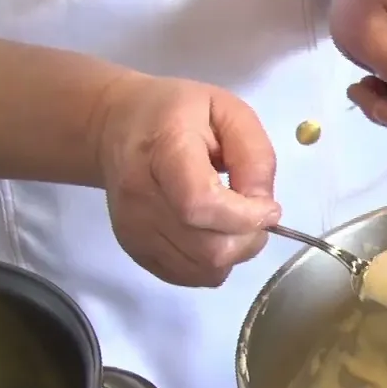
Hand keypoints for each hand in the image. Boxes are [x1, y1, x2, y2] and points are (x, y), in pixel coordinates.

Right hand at [93, 75, 280, 286]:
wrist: (117, 127)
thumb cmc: (177, 113)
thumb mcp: (228, 111)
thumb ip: (254, 154)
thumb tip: (263, 205)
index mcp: (163, 150)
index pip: (201, 204)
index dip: (246, 216)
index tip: (269, 207)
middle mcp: (141, 196)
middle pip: (208, 248)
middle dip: (249, 238)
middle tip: (256, 215)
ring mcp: (134, 229)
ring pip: (204, 269)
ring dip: (235, 253)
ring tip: (234, 222)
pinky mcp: (135, 250)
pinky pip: (190, 276)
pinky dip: (214, 264)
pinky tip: (214, 234)